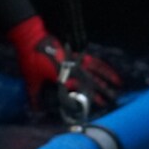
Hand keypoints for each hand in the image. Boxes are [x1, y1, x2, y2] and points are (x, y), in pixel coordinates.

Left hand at [6, 16, 120, 112]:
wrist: (31, 38)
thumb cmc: (30, 59)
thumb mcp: (31, 79)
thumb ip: (35, 95)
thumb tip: (36, 109)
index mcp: (63, 79)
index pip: (79, 93)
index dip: (89, 101)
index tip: (98, 107)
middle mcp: (72, 70)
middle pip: (92, 83)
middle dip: (103, 92)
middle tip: (113, 99)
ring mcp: (76, 61)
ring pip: (97, 71)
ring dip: (108, 78)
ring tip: (118, 84)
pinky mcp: (76, 54)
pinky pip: (93, 61)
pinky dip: (103, 66)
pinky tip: (109, 70)